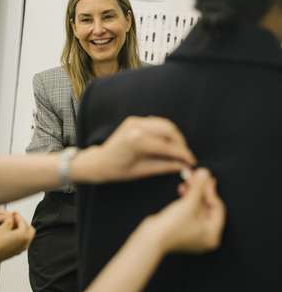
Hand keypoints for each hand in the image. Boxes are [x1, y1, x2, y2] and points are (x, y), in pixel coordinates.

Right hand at [0, 212, 34, 264]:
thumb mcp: (3, 226)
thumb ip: (10, 219)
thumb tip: (12, 217)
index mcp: (24, 235)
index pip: (23, 222)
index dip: (18, 216)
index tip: (14, 213)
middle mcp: (25, 243)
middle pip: (29, 229)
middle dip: (23, 223)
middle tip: (15, 219)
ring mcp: (21, 249)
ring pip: (26, 236)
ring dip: (20, 229)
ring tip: (11, 226)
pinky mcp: (17, 252)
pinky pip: (22, 242)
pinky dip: (19, 236)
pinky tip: (10, 233)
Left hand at [71, 116, 196, 182]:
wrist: (99, 161)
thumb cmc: (118, 170)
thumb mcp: (143, 171)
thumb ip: (166, 166)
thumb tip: (185, 167)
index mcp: (137, 142)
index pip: (168, 146)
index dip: (183, 154)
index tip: (192, 162)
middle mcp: (137, 127)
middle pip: (169, 130)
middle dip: (181, 143)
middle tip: (186, 156)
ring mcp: (135, 121)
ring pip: (164, 124)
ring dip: (175, 136)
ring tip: (179, 150)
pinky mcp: (134, 119)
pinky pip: (156, 122)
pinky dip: (165, 131)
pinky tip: (168, 142)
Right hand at [151, 168, 225, 254]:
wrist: (152, 238)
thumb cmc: (173, 225)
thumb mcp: (189, 203)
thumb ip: (199, 186)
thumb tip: (205, 173)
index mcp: (212, 234)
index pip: (218, 208)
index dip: (211, 190)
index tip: (206, 177)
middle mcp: (205, 237)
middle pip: (207, 207)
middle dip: (201, 190)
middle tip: (197, 176)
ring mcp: (194, 234)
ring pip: (198, 208)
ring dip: (193, 192)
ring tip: (188, 180)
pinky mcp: (182, 231)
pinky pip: (190, 212)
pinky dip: (187, 200)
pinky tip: (182, 189)